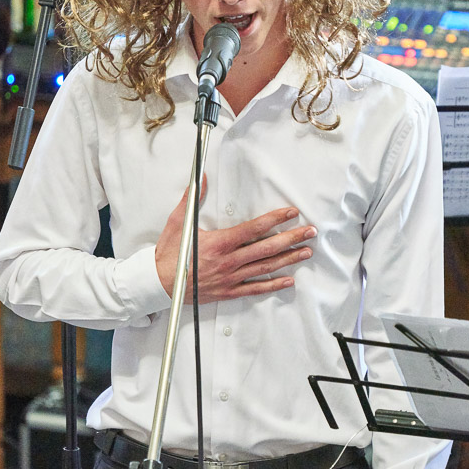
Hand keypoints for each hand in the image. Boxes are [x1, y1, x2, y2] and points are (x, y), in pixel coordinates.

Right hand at [155, 182, 316, 301]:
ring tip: (306, 252)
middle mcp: (229, 261)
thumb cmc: (169, 255)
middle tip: (310, 232)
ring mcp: (231, 278)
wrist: (158, 284)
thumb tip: (200, 177)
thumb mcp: (178, 222)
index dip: (275, 219)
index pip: (254, 228)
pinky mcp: (229, 291)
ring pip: (266, 267)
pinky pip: (255, 288)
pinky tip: (288, 280)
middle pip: (267, 248)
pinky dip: (273, 285)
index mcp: (220, 242)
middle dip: (291, 238)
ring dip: (288, 259)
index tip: (291, 213)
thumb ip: (191, 199)